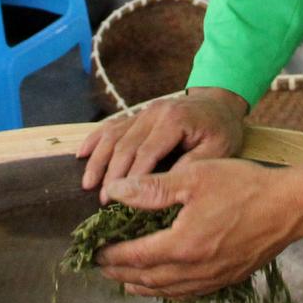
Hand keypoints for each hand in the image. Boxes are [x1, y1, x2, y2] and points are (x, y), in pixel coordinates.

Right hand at [77, 86, 246, 193]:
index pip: (146, 152)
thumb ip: (192, 165)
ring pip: (113, 135)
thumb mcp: (218, 150)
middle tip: (102, 200)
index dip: (131, 177)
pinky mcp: (137, 114)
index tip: (120, 200)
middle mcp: (154, 113)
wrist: (219, 103)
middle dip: (111, 173)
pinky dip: (95, 139)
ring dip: (98, 159)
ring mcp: (143, 111)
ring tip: (88, 183)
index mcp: (175, 120)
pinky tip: (81, 154)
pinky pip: (112, 125)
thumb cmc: (221, 130)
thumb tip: (165, 185)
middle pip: (125, 145)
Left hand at [96, 159, 302, 298]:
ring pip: (168, 291)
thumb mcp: (195, 178)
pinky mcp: (228, 278)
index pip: (134, 257)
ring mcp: (213, 278)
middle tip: (101, 266)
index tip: (93, 251)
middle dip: (120, 273)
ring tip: (125, 280)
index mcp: (182, 245)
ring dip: (142, 286)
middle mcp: (195, 270)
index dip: (110, 255)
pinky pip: (190, 293)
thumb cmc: (244, 186)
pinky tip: (166, 285)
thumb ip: (151, 189)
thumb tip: (114, 192)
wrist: (290, 207)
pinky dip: (169, 291)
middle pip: (147, 279)